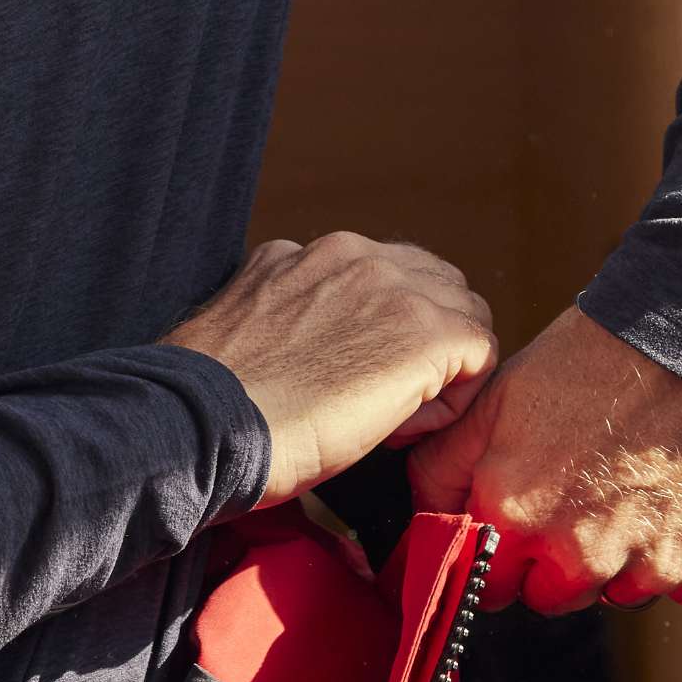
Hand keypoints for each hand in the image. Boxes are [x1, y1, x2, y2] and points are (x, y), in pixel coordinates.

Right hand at [164, 233, 494, 508]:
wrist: (203, 425)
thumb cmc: (209, 406)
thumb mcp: (248, 331)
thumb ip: (288, 317)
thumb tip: (309, 350)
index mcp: (304, 254)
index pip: (383, 275)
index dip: (382, 331)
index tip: (349, 378)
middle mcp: (349, 252)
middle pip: (435, 284)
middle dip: (424, 341)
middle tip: (379, 400)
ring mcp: (391, 285)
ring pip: (463, 316)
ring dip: (439, 368)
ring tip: (388, 417)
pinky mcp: (426, 330)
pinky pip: (478, 355)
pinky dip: (450, 401)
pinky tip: (397, 428)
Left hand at [403, 305, 681, 613]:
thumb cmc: (592, 361)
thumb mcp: (494, 400)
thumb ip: (445, 470)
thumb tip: (422, 526)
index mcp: (518, 516)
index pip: (490, 588)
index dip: (500, 559)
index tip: (515, 534)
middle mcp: (583, 555)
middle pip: (557, 599)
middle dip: (559, 563)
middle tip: (582, 497)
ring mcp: (659, 564)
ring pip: (627, 594)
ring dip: (629, 558)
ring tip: (639, 484)